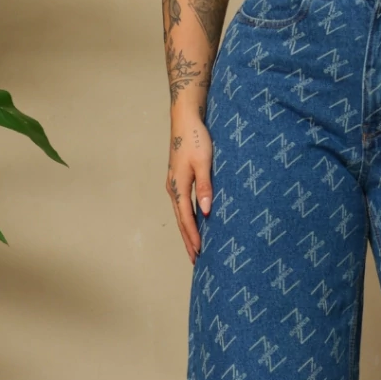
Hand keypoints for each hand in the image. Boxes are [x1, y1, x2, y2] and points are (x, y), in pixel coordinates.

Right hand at [167, 117, 212, 264]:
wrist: (185, 120)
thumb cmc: (196, 139)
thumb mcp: (204, 162)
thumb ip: (205, 187)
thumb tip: (207, 211)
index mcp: (179, 186)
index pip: (186, 218)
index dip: (193, 236)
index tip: (200, 252)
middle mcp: (174, 188)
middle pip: (180, 220)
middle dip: (188, 240)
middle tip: (195, 259)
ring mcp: (174, 184)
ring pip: (180, 213)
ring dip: (186, 231)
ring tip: (194, 247)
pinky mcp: (178, 179)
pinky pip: (182, 205)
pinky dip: (187, 218)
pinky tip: (193, 223)